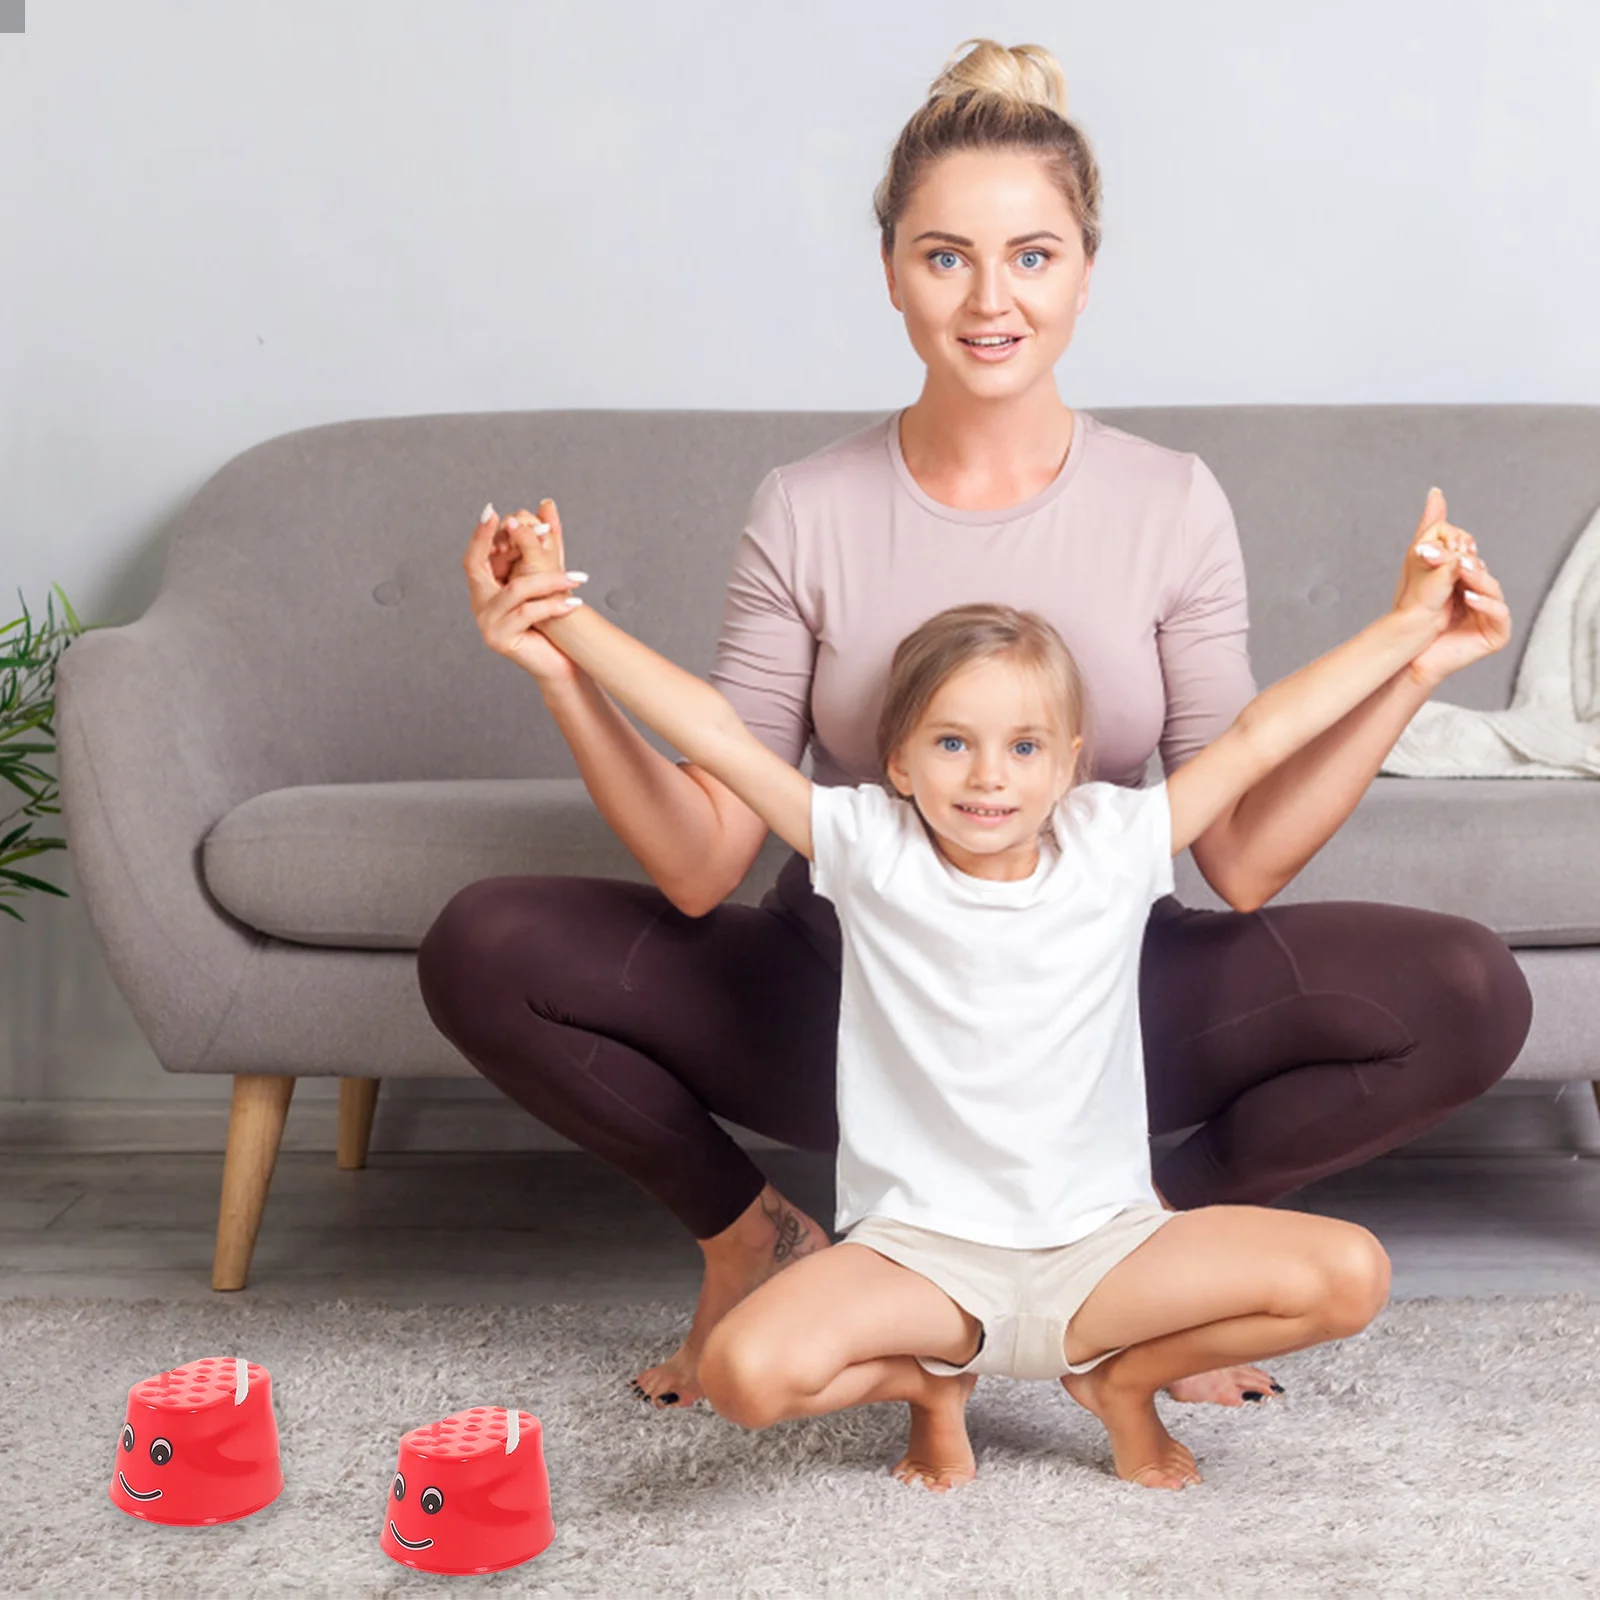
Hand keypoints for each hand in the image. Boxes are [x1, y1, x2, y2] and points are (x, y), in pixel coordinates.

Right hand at [462, 497, 586, 686]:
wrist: (562, 662)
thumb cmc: (554, 621)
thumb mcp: (551, 578)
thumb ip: (546, 544)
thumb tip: (546, 505)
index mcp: (486, 589)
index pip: (474, 556)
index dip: (480, 534)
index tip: (492, 510)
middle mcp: (479, 605)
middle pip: (488, 568)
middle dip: (513, 547)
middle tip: (540, 531)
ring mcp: (485, 624)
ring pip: (516, 590)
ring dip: (549, 580)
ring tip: (578, 578)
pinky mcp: (498, 640)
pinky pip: (526, 613)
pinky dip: (552, 605)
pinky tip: (574, 603)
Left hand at [1392, 487, 1511, 689]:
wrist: (1410, 649)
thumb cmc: (1414, 609)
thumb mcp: (1420, 564)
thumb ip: (1430, 529)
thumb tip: (1435, 491)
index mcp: (1471, 577)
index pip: (1470, 555)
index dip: (1459, 549)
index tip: (1446, 544)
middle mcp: (1486, 593)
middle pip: (1481, 570)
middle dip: (1466, 562)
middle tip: (1455, 555)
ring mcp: (1493, 613)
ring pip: (1491, 588)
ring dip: (1476, 578)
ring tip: (1461, 571)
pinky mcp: (1496, 633)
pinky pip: (1497, 614)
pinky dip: (1484, 603)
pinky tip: (1468, 596)